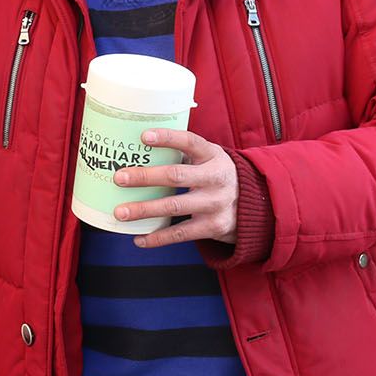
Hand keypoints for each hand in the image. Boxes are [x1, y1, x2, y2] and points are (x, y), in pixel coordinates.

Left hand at [112, 129, 237, 247]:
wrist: (255, 205)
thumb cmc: (217, 176)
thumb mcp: (210, 158)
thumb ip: (184, 154)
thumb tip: (139, 149)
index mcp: (213, 156)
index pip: (190, 142)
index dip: (167, 138)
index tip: (143, 136)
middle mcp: (216, 178)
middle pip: (176, 176)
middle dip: (145, 177)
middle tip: (120, 177)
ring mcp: (215, 204)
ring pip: (174, 207)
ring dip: (144, 209)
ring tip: (120, 212)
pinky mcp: (213, 227)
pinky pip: (180, 233)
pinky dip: (157, 237)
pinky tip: (138, 238)